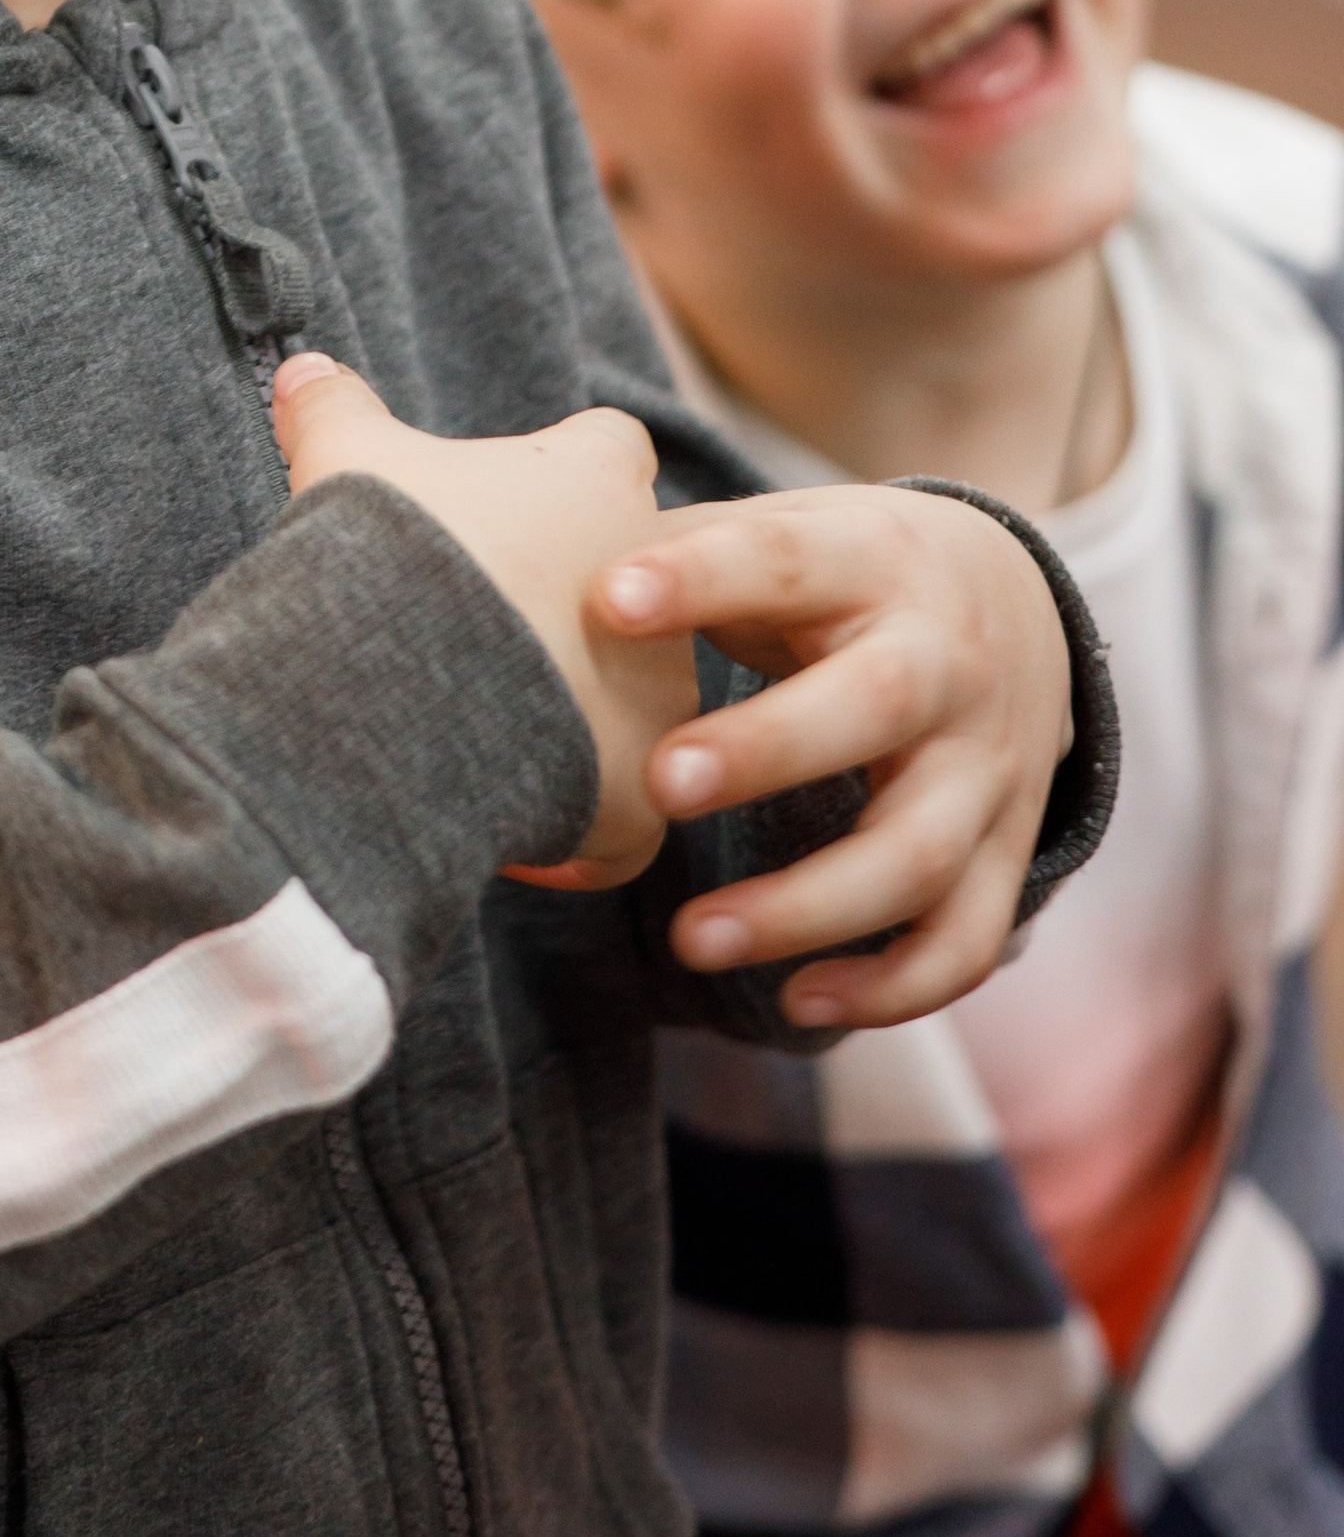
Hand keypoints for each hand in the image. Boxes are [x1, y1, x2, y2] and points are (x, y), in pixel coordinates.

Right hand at [270, 358, 695, 887]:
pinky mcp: (642, 791)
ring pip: (635, 701)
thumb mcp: (345, 456)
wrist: (395, 677)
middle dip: (572, 609)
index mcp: (599, 481)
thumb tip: (299, 367)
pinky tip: (513, 832)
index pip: (610, 450)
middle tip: (488, 628)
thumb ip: (334, 407)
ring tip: (486, 731)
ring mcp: (659, 694)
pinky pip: (625, 819)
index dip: (564, 474)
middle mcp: (659, 585)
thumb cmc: (386, 549)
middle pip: (634, 587)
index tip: (513, 505)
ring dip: (577, 713)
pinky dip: (578, 828)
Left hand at [592, 483, 1074, 1030]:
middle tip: (660, 785)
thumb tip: (522, 571)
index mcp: (872, 560)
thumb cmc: (837, 574)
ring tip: (691, 939)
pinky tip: (797, 1001)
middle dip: (768, 750)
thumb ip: (675, 554)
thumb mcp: (783, 534)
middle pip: (877, 705)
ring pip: (920, 850)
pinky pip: (966, 939)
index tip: (608, 598)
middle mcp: (946, 661)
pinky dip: (892, 986)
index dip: (700, 576)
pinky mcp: (1005, 851)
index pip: (787, 558)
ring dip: (808, 906)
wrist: (1013, 599)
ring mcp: (986, 767)